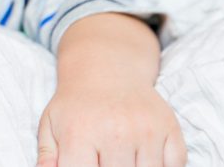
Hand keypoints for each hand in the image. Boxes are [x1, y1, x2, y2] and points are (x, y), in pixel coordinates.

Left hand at [35, 82, 185, 166]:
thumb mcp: (51, 124)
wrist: (107, 66)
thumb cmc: (76, 104)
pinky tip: (145, 157)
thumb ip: (47, 155)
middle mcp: (115, 132)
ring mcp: (146, 131)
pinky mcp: (169, 128)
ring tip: (122, 158)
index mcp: (80, 134)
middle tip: (105, 161)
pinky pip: (175, 165)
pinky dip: (163, 166)